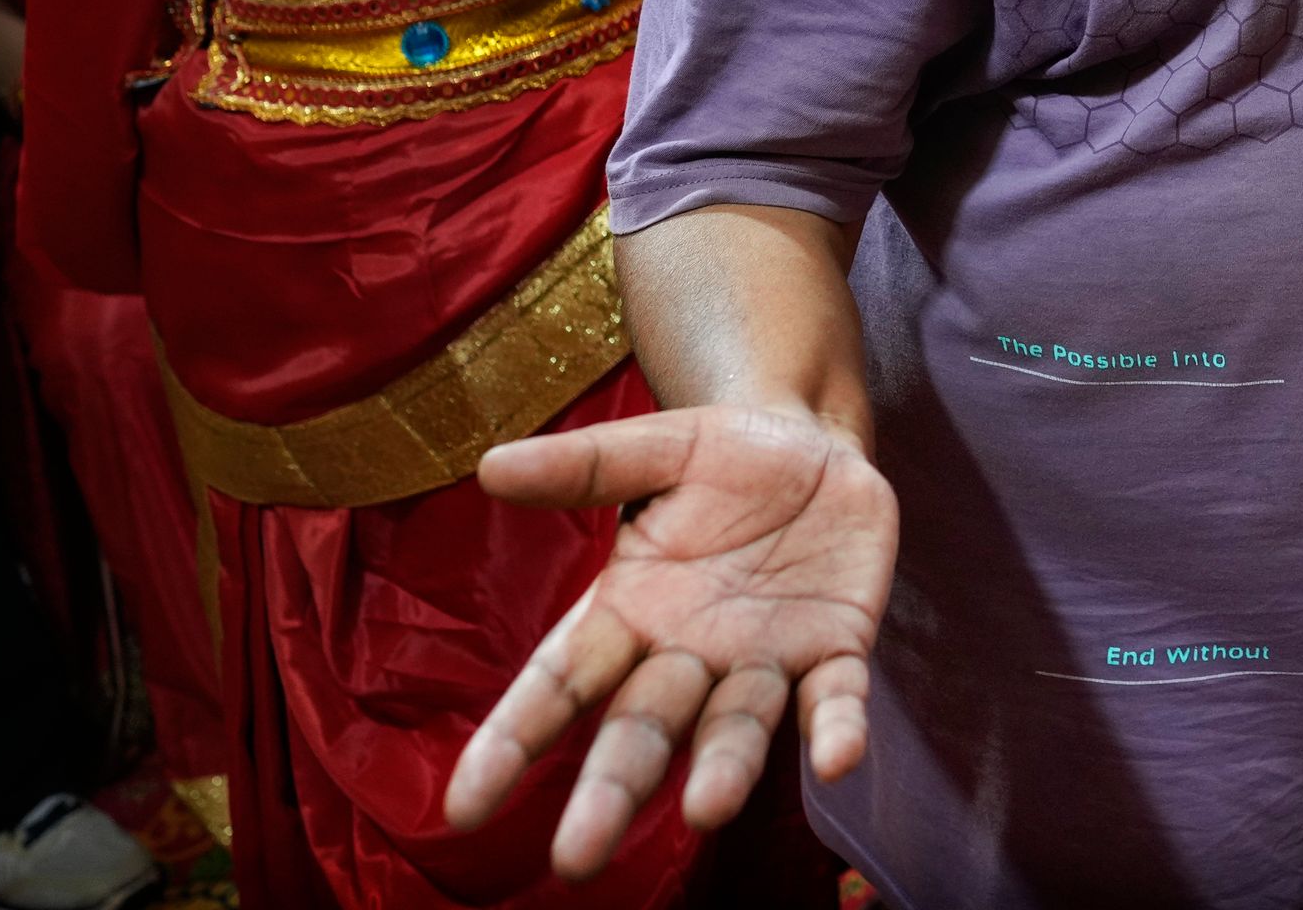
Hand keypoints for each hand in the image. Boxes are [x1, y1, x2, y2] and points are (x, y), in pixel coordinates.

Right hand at [447, 406, 895, 877]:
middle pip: (641, 730)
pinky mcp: (836, 648)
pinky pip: (834, 697)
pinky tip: (838, 760)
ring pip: (735, 728)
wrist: (817, 444)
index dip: (512, 742)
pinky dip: (836, 730)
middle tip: (577, 859)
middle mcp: (688, 654)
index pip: (558, 684)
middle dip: (611, 790)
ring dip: (723, 772)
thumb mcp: (659, 450)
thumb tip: (490, 467)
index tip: (463, 808)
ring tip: (706, 811)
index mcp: (628, 611)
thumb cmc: (724, 459)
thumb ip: (586, 468)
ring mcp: (763, 659)